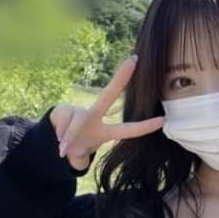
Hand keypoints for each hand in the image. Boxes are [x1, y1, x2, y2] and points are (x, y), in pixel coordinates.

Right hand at [49, 55, 165, 170]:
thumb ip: (77, 157)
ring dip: (68, 136)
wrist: (55, 142)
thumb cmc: (75, 149)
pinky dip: (60, 134)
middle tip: (133, 60)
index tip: (162, 120)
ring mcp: (79, 110)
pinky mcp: (64, 109)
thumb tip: (71, 149)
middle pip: (109, 93)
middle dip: (121, 77)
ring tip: (63, 148)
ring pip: (77, 120)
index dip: (144, 127)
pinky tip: (59, 139)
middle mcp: (94, 116)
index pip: (127, 130)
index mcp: (105, 131)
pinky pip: (64, 122)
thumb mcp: (78, 157)